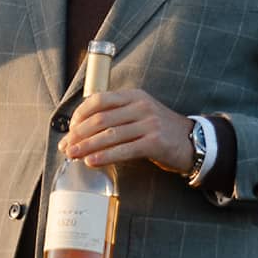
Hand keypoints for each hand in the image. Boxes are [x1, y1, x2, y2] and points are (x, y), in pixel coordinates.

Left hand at [59, 89, 194, 173]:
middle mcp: (141, 106)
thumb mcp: (140, 113)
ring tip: (72, 155)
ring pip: (110, 135)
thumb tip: (82, 130)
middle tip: (65, 146)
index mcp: (133, 96)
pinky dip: (105, 156)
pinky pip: (124, 150)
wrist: (192, 142)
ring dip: (87, 146)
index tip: (69, 130)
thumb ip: (116, 115)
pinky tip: (91, 162)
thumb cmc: (159, 130)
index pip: (99, 100)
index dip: (79, 115)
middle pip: (101, 119)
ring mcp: (149, 123)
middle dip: (78, 134)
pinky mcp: (155, 142)